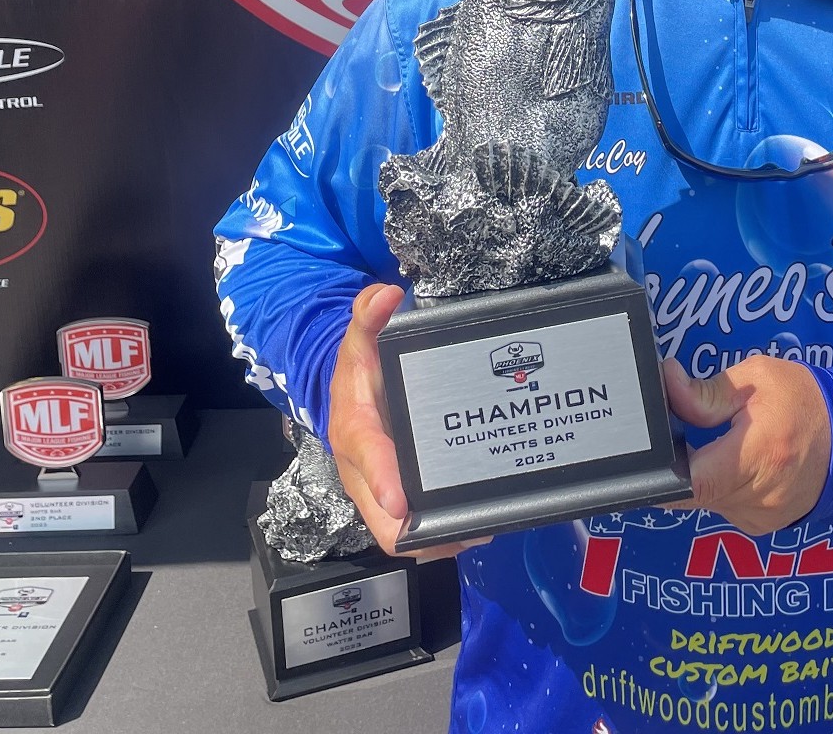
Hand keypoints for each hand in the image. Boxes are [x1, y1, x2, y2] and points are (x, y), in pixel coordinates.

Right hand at [326, 283, 489, 560]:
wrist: (348, 394)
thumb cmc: (359, 370)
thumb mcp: (359, 340)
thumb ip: (369, 315)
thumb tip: (385, 295)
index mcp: (355, 432)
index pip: (365, 458)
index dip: (383, 482)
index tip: (402, 500)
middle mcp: (366, 472)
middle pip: (385, 521)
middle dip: (423, 530)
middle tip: (469, 525)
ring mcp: (383, 492)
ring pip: (406, 533)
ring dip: (442, 536)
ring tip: (484, 525)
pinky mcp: (401, 499)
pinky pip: (420, 526)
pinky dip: (446, 530)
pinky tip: (481, 520)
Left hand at [662, 354, 830, 536]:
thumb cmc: (806, 401)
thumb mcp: (757, 377)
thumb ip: (708, 390)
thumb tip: (669, 384)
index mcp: (758, 456)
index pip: (694, 483)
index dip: (663, 471)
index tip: (655, 449)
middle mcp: (759, 496)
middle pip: (693, 493)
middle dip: (682, 463)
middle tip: (689, 432)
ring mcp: (762, 516)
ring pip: (706, 501)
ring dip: (703, 475)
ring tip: (722, 443)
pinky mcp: (763, 523)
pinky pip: (724, 506)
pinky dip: (721, 485)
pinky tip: (738, 461)